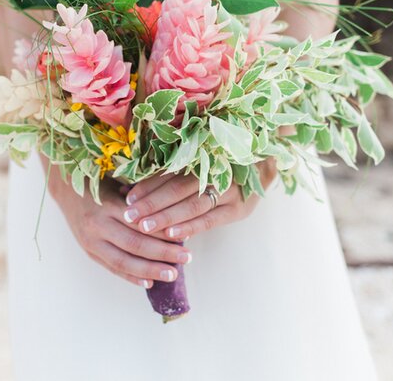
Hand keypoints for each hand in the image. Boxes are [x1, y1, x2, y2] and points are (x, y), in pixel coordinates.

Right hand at [44, 158, 191, 288]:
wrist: (65, 190)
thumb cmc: (101, 182)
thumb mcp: (120, 183)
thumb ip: (141, 198)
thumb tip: (174, 214)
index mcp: (109, 204)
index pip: (142, 222)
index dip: (164, 232)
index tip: (187, 237)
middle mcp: (98, 224)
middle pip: (135, 244)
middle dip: (163, 253)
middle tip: (187, 258)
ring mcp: (91, 240)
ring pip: (124, 261)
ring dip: (150, 270)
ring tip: (172, 275)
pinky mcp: (88, 251)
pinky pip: (112, 267)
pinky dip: (131, 277)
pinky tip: (149, 283)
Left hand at [123, 159, 277, 238]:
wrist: (264, 165)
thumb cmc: (224, 163)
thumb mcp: (202, 160)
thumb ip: (174, 171)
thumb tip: (135, 186)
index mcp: (203, 157)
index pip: (170, 173)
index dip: (148, 185)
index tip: (128, 196)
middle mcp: (216, 172)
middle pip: (178, 189)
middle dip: (152, 202)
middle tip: (129, 214)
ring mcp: (229, 191)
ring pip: (193, 205)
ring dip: (166, 216)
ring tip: (145, 226)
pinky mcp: (238, 210)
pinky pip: (210, 220)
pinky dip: (190, 227)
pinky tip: (172, 234)